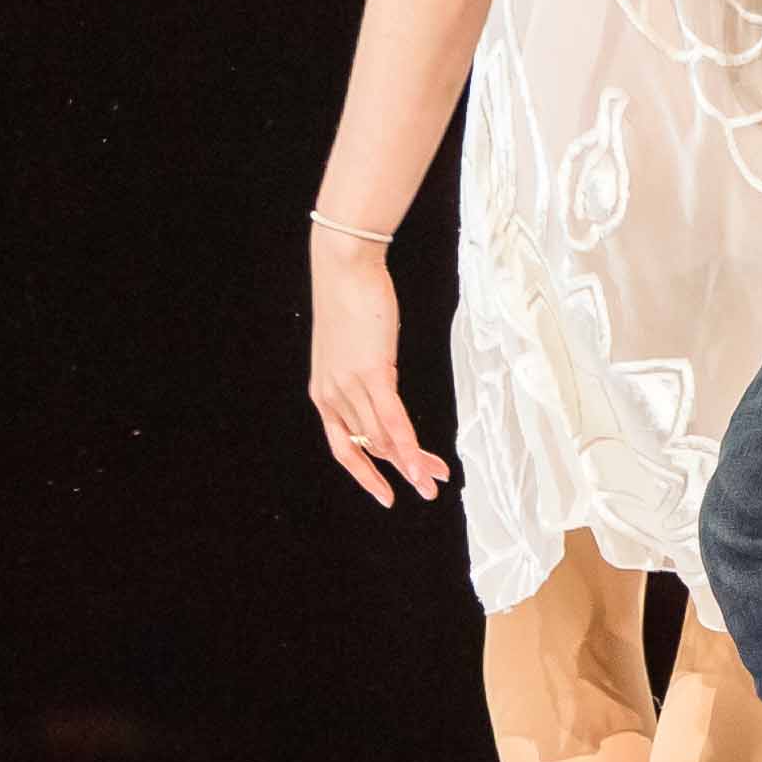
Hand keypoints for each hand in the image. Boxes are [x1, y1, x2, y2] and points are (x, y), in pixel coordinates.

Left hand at [308, 233, 448, 506]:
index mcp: (323, 393)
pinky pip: (393, 421)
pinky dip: (410, 448)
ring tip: (437, 480)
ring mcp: (351, 386)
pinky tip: (424, 466)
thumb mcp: (354, 347)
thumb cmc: (350, 299)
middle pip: (372, 446)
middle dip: (404, 468)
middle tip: (431, 485)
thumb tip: (383, 388)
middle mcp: (332, 396)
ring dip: (413, 464)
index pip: (345, 447)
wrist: (344, 267)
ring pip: (384, 440)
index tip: (385, 493)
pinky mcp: (372, 373)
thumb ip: (365, 374)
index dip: (366, 474)